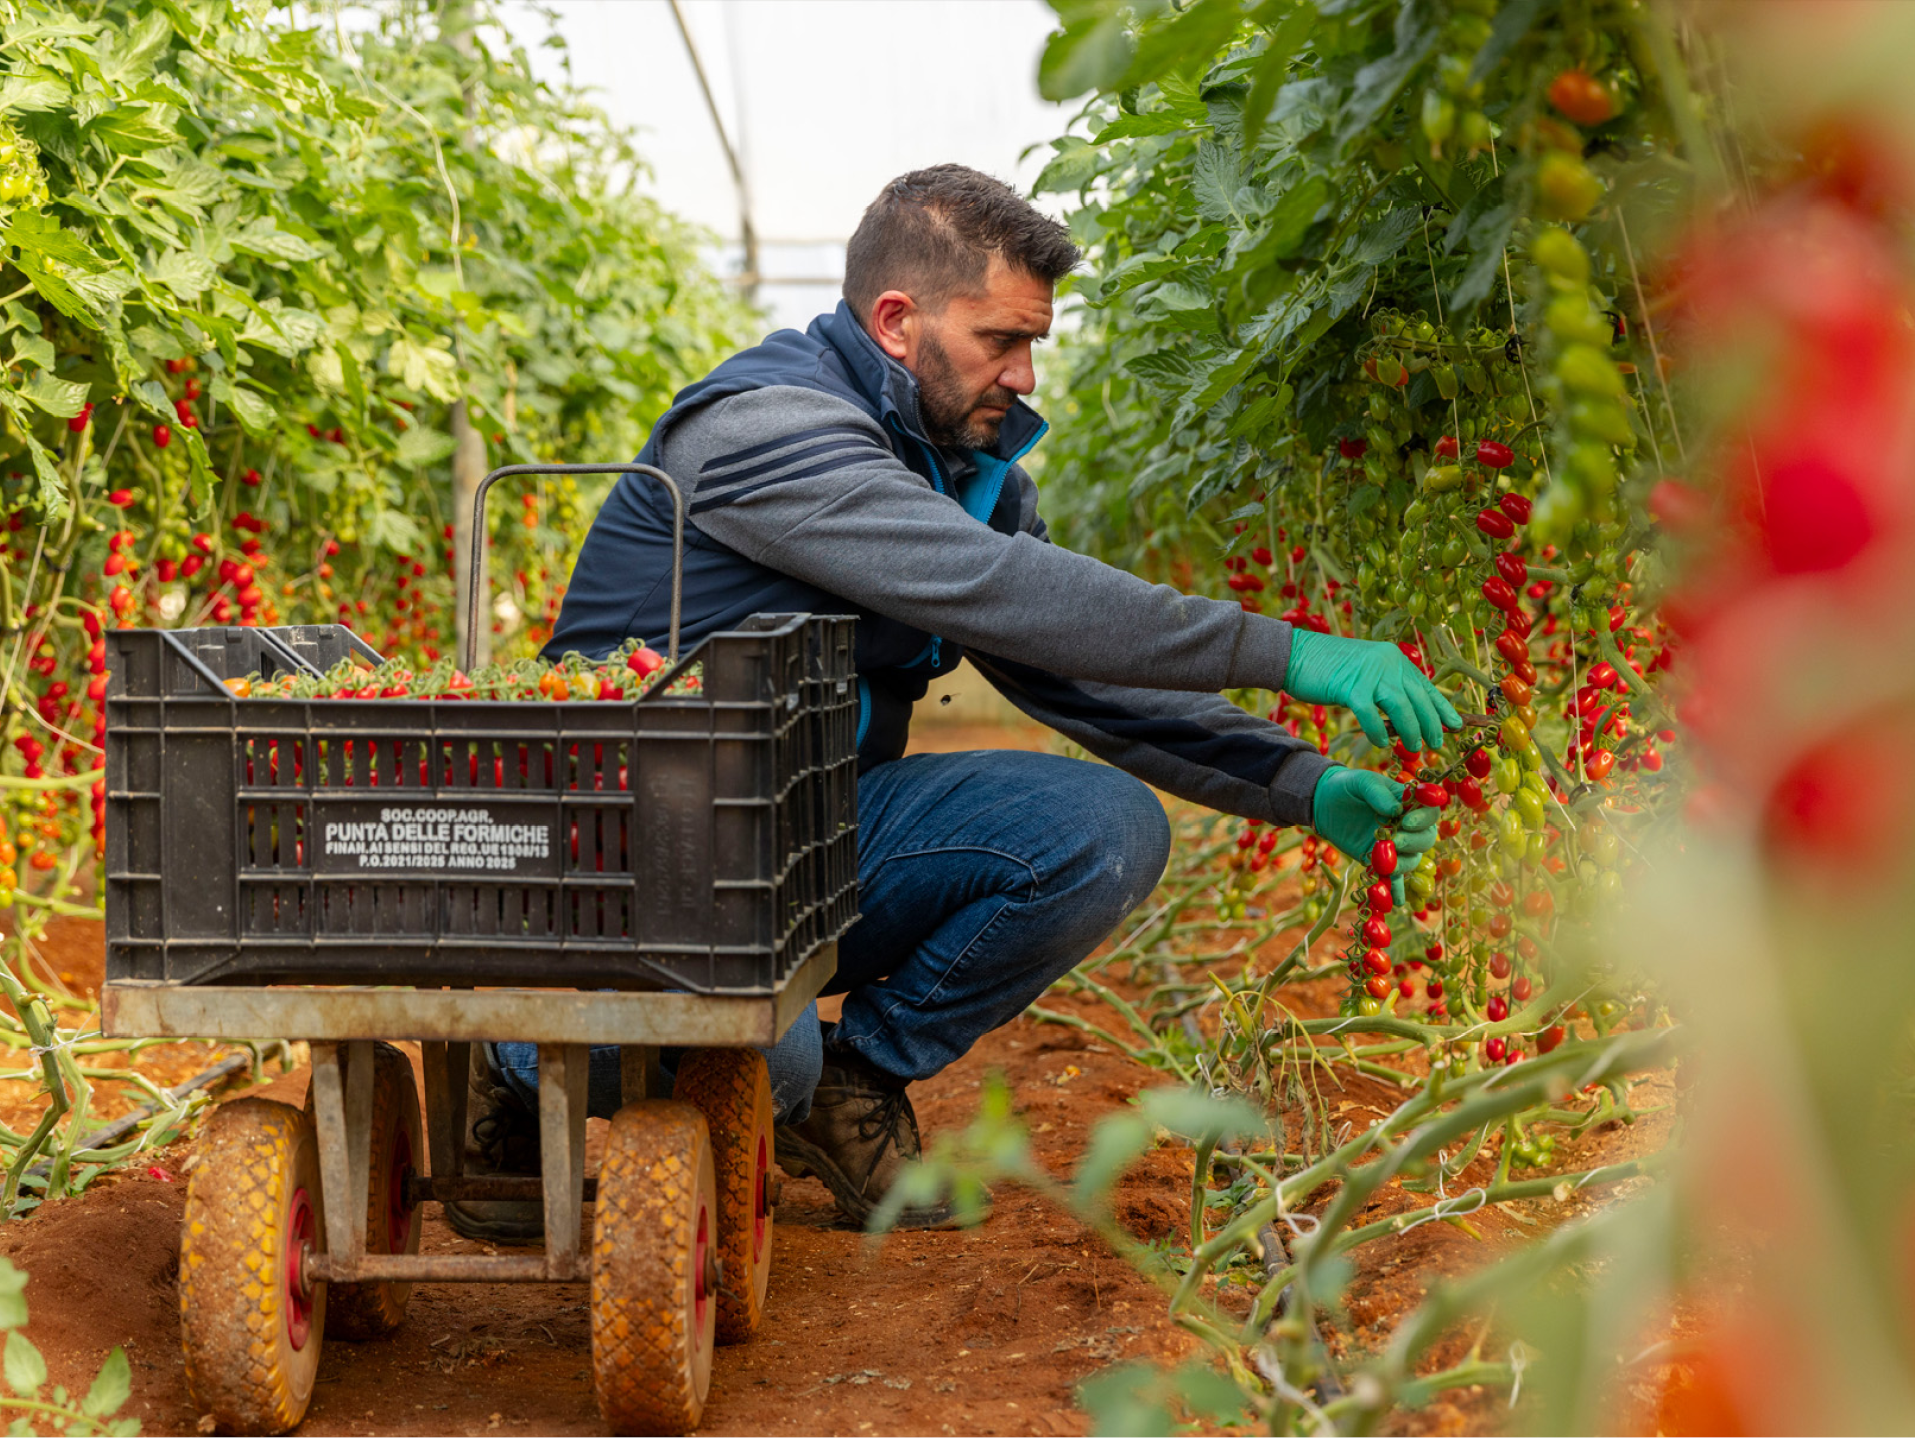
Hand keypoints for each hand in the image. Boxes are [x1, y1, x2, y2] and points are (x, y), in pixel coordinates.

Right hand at [1284, 630, 1464, 753]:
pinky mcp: (1350, 686)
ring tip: (1415, 748)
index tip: (1456, 725)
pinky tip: (1382, 743)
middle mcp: (1386, 662)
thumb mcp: (1365, 672)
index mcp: (1393, 659)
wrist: (1295, 654)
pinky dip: (1378, 730)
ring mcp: (1369, 673)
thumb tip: (1405, 715)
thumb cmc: (1328, 668)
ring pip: (1400, 706)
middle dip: (1431, 723)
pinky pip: (1370, 713)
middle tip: (1437, 743)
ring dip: (1411, 729)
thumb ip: (1385, 687)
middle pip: (1417, 697)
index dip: (1442, 707)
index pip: (1425, 686)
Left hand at [1311, 767, 1439, 902]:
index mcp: (1407, 804)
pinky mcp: (1377, 860)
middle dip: (1413, 842)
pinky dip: (1395, 890)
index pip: (1429, 813)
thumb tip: (1395, 811)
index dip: (1423, 819)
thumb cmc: (1346, 786)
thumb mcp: (1362, 782)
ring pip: (1411, 860)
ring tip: (1385, 863)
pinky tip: (1395, 902)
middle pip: (1425, 839)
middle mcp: (1406, 826)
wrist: (1323, 802)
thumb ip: (1378, 793)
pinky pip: (1392, 878)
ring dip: (1402, 864)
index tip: (1406, 821)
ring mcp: (1394, 845)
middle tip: (1394, 841)